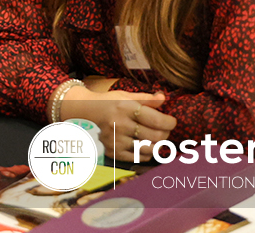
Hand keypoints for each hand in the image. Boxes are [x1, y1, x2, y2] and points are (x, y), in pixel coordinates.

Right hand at [61, 90, 175, 162]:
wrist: (82, 113)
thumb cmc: (107, 103)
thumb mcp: (125, 96)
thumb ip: (146, 99)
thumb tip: (163, 98)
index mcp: (125, 108)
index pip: (157, 121)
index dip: (170, 123)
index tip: (171, 121)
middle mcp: (120, 124)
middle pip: (156, 136)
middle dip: (165, 133)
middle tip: (164, 130)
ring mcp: (116, 140)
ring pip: (149, 149)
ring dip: (157, 144)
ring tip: (155, 137)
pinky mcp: (113, 151)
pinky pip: (139, 157)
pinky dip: (146, 153)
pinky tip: (143, 144)